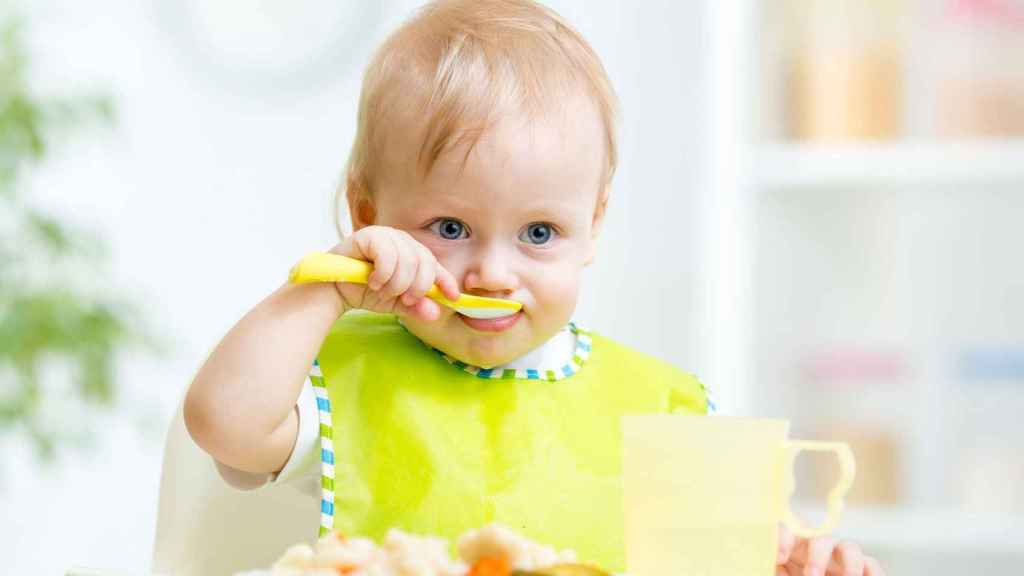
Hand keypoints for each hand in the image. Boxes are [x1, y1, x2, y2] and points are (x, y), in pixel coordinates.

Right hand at [329, 225, 459, 320]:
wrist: (333, 290)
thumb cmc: (365, 291)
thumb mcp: (395, 303)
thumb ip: (415, 307)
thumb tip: (435, 313)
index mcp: (412, 254)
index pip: (435, 266)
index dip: (446, 281)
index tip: (454, 297)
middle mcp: (402, 240)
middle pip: (425, 263)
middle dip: (417, 287)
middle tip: (404, 299)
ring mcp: (386, 235)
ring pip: (408, 262)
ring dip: (396, 284)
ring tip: (381, 290)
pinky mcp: (369, 235)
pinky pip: (388, 256)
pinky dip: (383, 275)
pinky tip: (372, 281)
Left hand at [777, 524, 884, 575]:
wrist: (812, 575)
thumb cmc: (793, 574)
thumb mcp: (783, 572)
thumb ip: (778, 568)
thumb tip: (772, 563)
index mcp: (795, 545)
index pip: (788, 529)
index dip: (783, 538)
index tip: (778, 557)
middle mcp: (819, 546)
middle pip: (821, 539)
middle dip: (817, 558)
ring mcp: (842, 556)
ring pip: (850, 547)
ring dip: (849, 565)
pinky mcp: (863, 567)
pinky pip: (872, 564)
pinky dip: (872, 573)